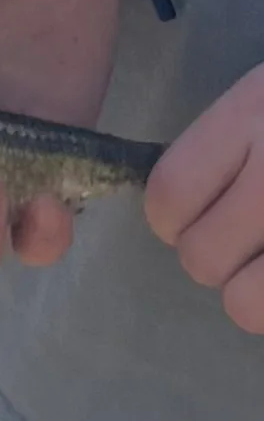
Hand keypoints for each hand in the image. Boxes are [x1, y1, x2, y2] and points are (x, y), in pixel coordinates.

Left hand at [145, 64, 263, 333]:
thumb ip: (225, 145)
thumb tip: (174, 207)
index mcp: (250, 117)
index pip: (168, 195)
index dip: (170, 220)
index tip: (187, 216)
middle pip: (199, 256)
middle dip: (214, 255)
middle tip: (247, 236)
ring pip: (245, 304)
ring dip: (253, 290)